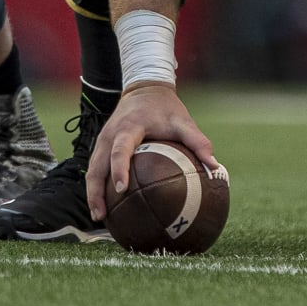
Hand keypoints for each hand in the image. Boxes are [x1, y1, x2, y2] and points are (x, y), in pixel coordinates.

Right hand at [85, 83, 217, 222]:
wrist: (144, 89)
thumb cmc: (166, 108)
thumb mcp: (183, 121)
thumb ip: (198, 142)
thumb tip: (214, 166)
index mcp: (128, 128)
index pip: (120, 150)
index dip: (119, 170)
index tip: (122, 189)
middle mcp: (110, 135)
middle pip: (97, 166)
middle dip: (96, 191)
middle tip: (101, 215)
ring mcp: (102, 140)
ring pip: (91, 170)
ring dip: (92, 193)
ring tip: (99, 217)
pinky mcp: (101, 145)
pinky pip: (95, 168)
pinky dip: (96, 186)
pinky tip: (104, 205)